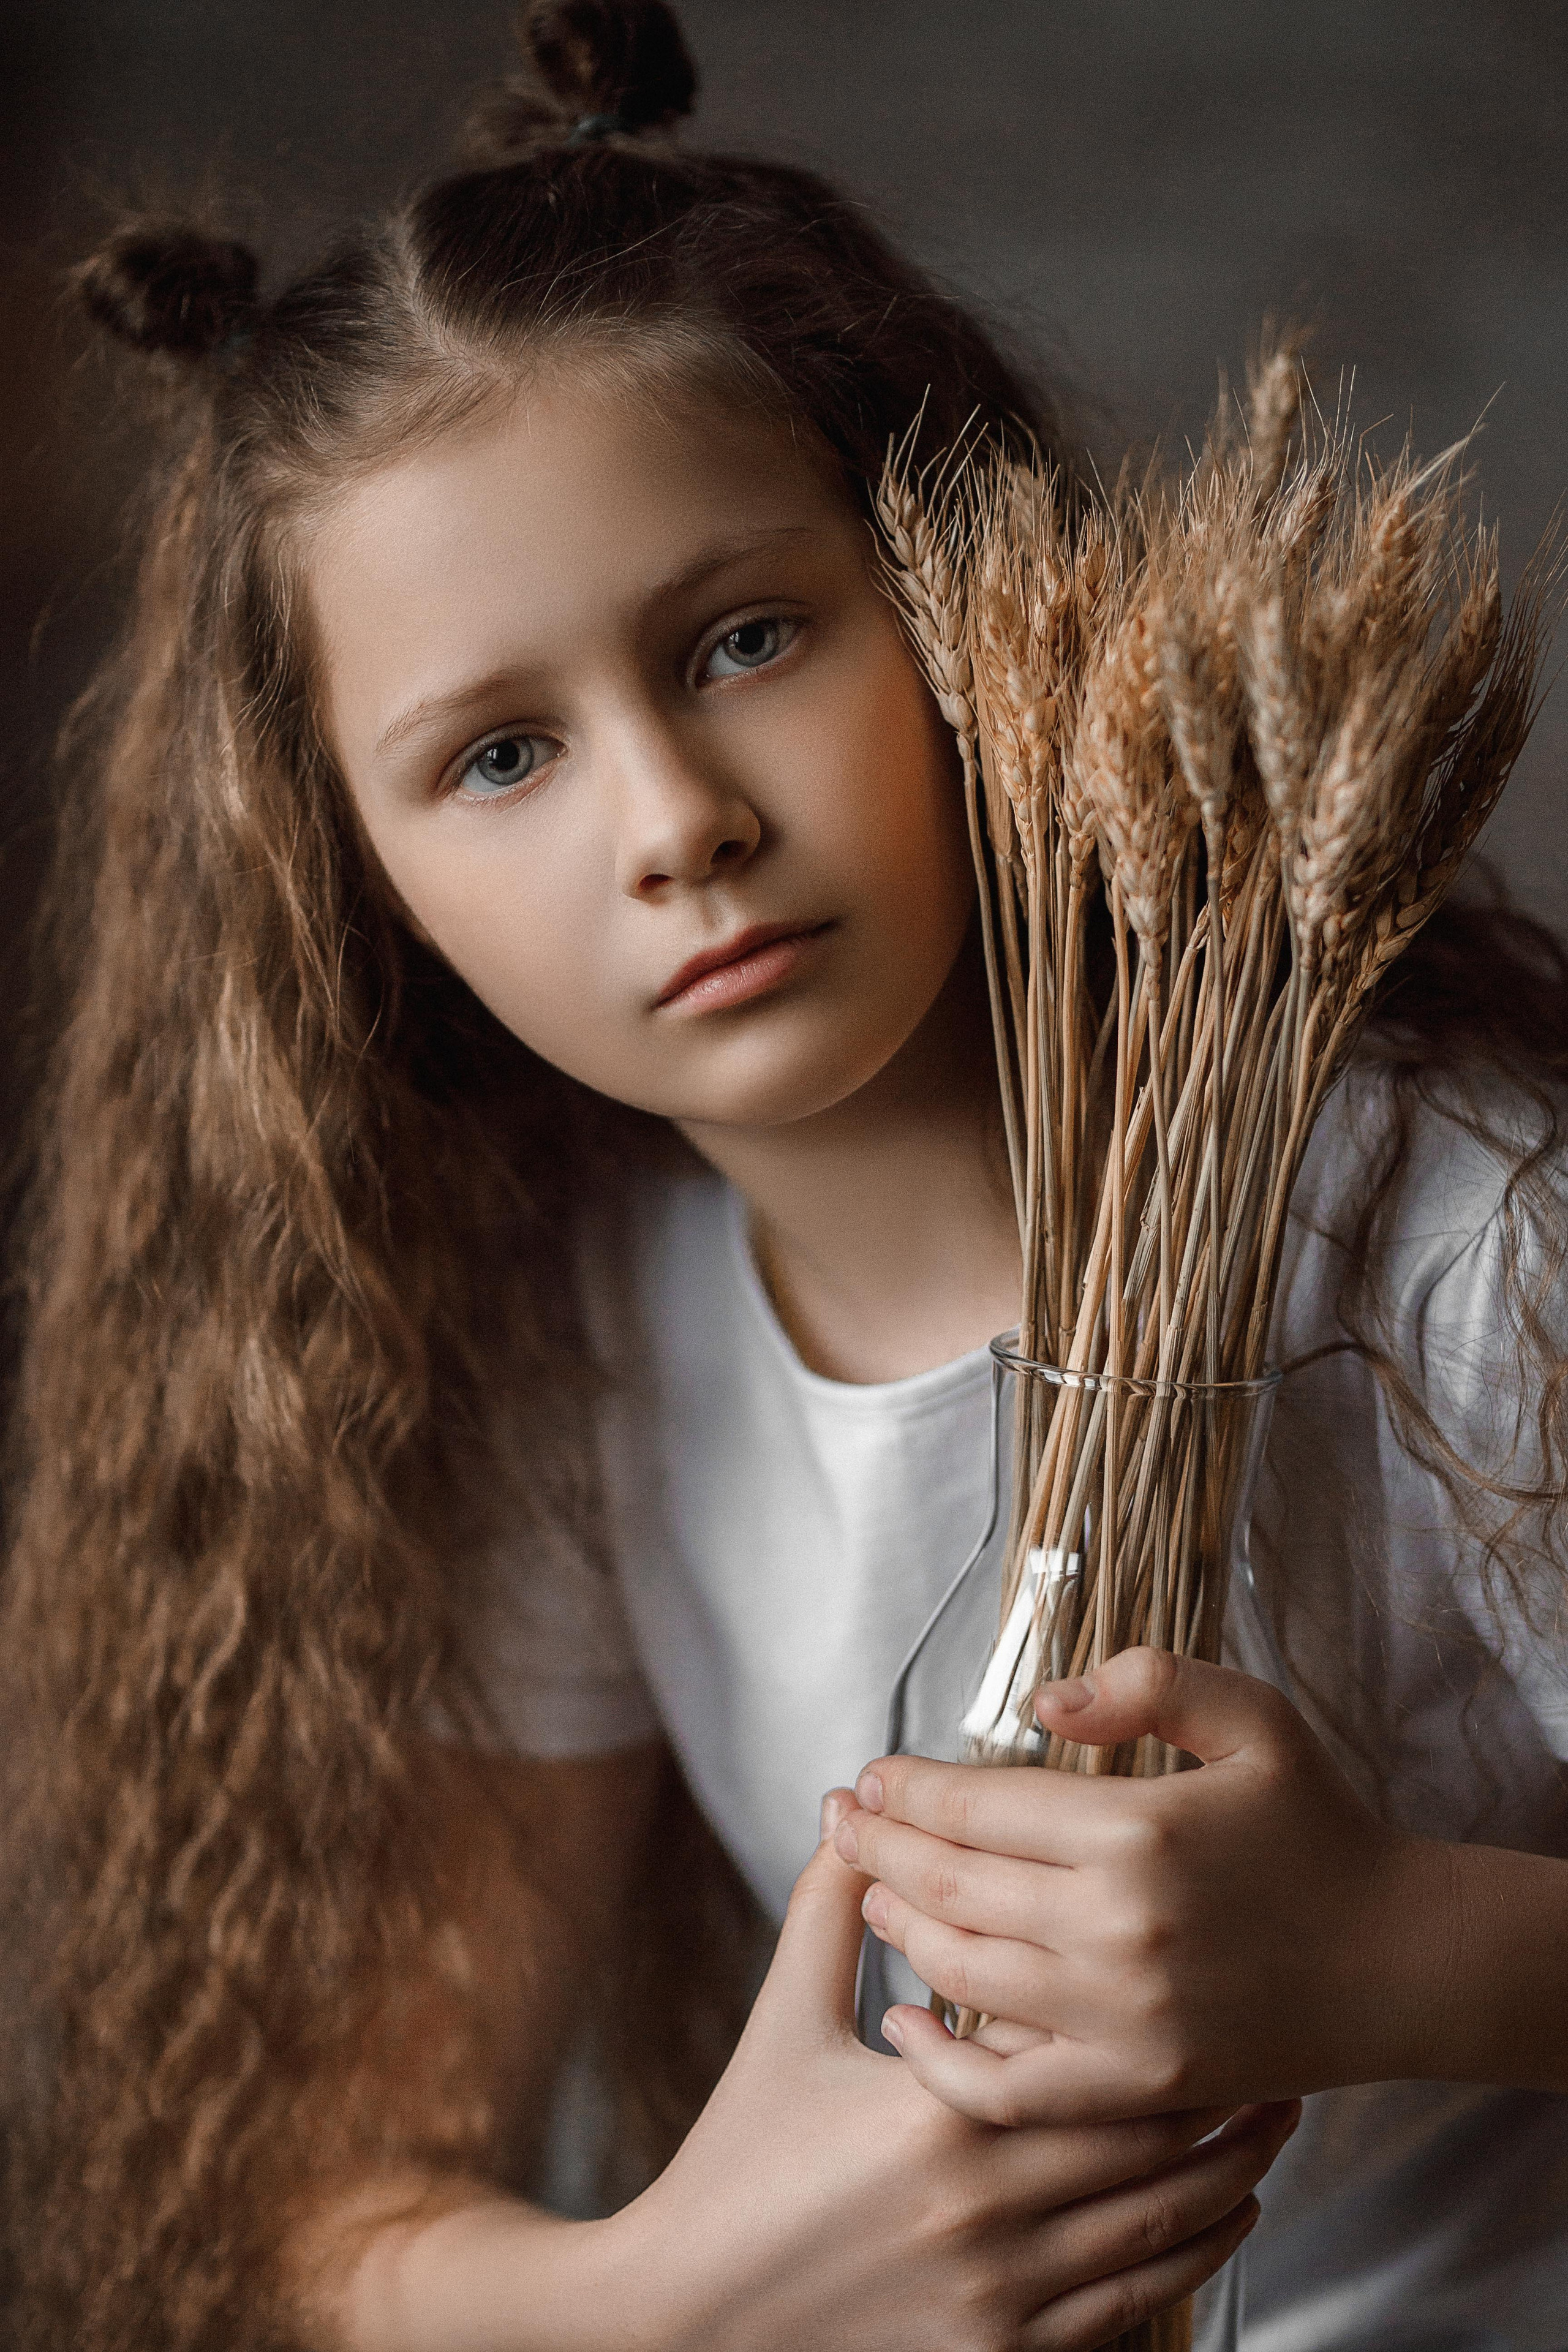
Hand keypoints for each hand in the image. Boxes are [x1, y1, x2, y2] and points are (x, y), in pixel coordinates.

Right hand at [620, 1790, 1296, 2351]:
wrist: (693, 2313)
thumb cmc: (740, 2158)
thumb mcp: (782, 2023)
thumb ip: (825, 1913)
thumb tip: (849, 1812)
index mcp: (938, 2113)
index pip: (1083, 2049)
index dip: (1155, 2014)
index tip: (1203, 1972)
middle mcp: (985, 2206)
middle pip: (1148, 2139)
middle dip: (1222, 2090)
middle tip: (1273, 2040)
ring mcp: (1002, 2292)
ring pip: (1162, 2227)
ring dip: (1231, 2172)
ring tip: (1275, 2119)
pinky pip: (1133, 2306)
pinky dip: (1194, 2257)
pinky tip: (1223, 2215)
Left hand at [835, 1648, 1440, 2125]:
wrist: (1398, 1959)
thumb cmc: (1317, 1827)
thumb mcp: (1254, 1718)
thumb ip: (1149, 1681)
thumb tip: (1041, 1704)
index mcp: (1137, 1829)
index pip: (975, 1805)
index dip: (906, 1789)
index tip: (867, 1775)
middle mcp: (1118, 1928)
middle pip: (951, 1885)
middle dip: (877, 1846)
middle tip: (838, 1820)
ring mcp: (1123, 2019)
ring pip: (961, 1975)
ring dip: (899, 1929)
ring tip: (870, 1891)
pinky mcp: (1135, 2086)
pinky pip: (1005, 2088)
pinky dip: (939, 2059)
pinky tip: (903, 2021)